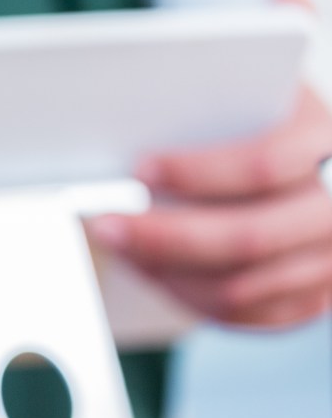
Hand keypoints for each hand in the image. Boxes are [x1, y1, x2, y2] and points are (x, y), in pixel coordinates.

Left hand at [87, 86, 331, 325]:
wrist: (325, 167)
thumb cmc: (278, 125)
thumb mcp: (262, 102)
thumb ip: (216, 118)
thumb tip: (132, 153)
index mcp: (328, 147)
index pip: (264, 166)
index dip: (196, 172)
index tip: (140, 169)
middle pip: (247, 240)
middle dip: (164, 237)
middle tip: (107, 225)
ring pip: (241, 289)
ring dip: (167, 273)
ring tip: (121, 248)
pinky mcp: (317, 299)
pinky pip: (246, 315)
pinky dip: (191, 298)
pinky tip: (152, 271)